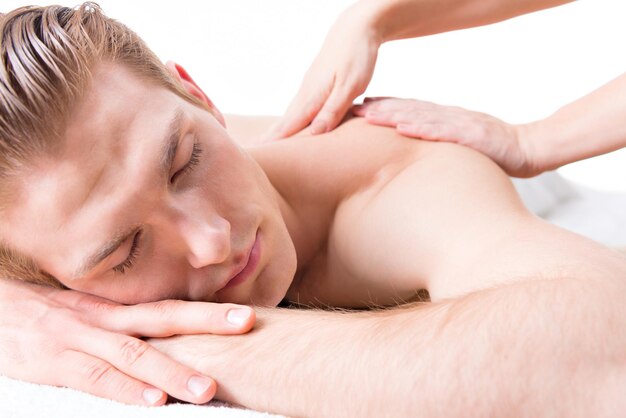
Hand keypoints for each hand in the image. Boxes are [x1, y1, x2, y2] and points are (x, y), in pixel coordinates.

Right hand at [0, 279, 254, 405]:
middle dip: (207, 322)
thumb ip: (127, 324)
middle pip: (163, 318)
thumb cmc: (47, 316)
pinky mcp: (56, 363)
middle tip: (247, 323)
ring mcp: (81, 339)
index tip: (248, 314)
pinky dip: (124, 390)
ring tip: (206, 388)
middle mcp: (106, 319)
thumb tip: (170, 339)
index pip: (169, 306)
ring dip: (172, 370)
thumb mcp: (90, 313)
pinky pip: (94, 377)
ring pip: (133, 353)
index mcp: (117, 308)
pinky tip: (152, 401)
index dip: (209, 310)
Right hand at [264, 4, 379, 139]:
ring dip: (278, 128)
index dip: (276, 140)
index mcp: (313, 96)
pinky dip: (290, 119)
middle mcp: (306, 93)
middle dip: (271, 137)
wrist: (355, 29)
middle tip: (253, 152)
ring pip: (291, 113)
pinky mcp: (315, 85)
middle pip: (285, 120)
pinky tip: (289, 123)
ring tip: (265, 141)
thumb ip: (333, 110)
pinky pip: (299, 107)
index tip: (259, 153)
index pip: (291, 124)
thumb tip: (314, 132)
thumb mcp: (350, 86)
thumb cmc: (356, 58)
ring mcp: (309, 88)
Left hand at [353, 98, 538, 176]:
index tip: (357, 109)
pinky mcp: (472, 136)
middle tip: (352, 110)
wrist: (529, 148)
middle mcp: (448, 118)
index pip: (409, 110)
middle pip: (408, 110)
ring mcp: (460, 125)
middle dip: (379, 109)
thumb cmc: (493, 152)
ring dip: (393, 115)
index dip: (383, 108)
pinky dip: (423, 129)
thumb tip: (413, 153)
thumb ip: (438, 144)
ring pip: (421, 117)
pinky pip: (444, 132)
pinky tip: (403, 129)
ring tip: (369, 116)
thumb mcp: (460, 146)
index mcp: (444, 120)